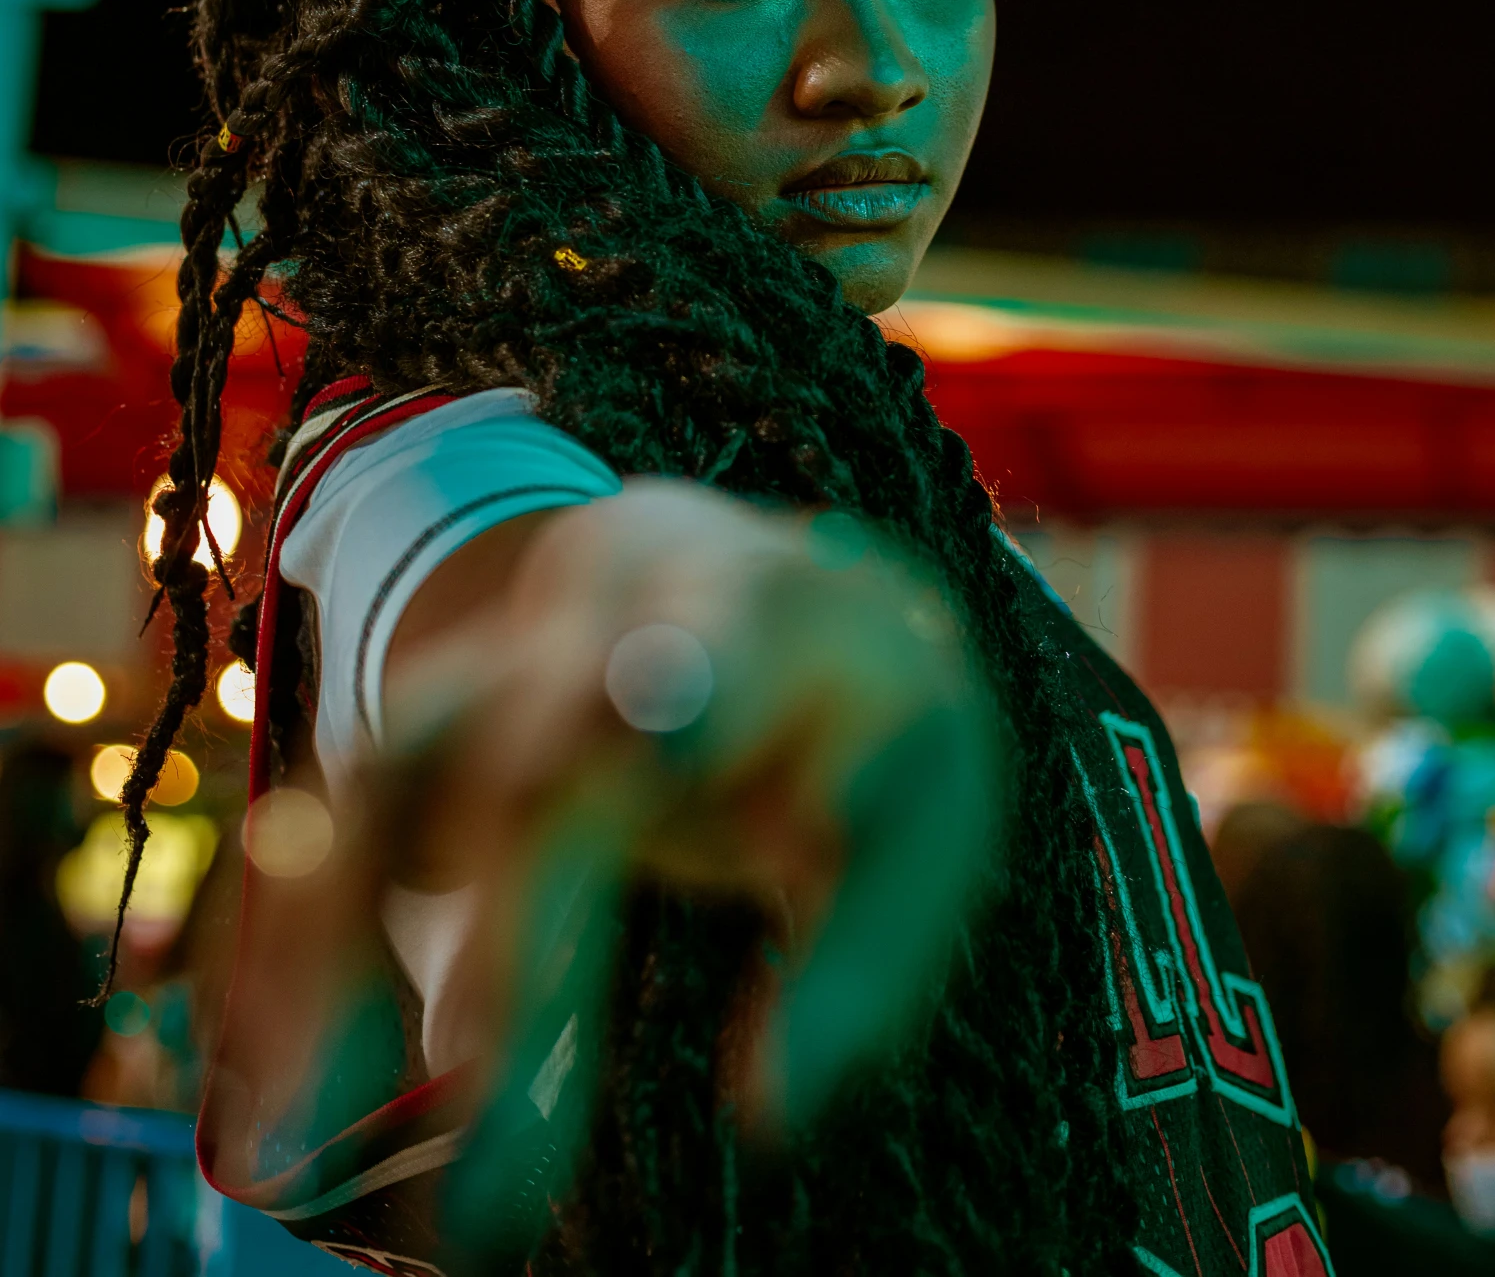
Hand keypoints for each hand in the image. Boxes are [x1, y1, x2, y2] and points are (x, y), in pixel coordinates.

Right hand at [211, 485, 998, 1263]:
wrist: (751, 577)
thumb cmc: (867, 723)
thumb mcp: (929, 813)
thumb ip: (867, 956)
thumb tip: (769, 1113)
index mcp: (758, 617)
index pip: (709, 649)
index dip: (670, 690)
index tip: (657, 748)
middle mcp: (607, 617)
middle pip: (533, 766)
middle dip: (514, 966)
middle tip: (498, 1201)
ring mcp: (501, 654)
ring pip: (384, 773)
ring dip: (334, 954)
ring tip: (301, 1142)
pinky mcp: (429, 715)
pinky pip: (335, 818)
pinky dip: (299, 945)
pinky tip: (283, 1085)